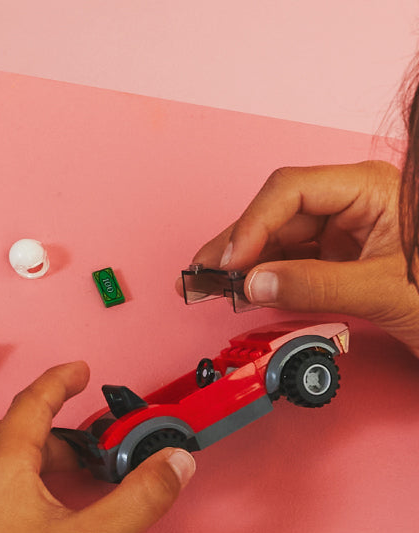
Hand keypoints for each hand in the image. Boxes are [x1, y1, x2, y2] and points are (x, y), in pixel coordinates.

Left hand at [0, 361, 194, 532]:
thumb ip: (142, 497)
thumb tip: (177, 462)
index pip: (30, 405)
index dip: (59, 381)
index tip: (80, 371)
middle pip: (2, 431)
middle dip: (44, 429)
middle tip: (81, 452)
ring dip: (14, 450)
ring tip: (56, 475)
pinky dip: (0, 478)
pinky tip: (32, 511)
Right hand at [191, 161, 418, 356]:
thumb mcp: (384, 291)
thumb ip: (315, 285)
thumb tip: (255, 284)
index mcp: (370, 189)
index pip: (291, 190)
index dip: (252, 224)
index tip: (229, 262)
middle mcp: (352, 203)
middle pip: (276, 212)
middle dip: (236, 243)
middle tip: (200, 273)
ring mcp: (343, 231)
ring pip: (276, 237)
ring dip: (241, 262)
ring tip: (206, 285)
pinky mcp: (337, 258)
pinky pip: (288, 261)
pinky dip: (260, 276)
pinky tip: (237, 288)